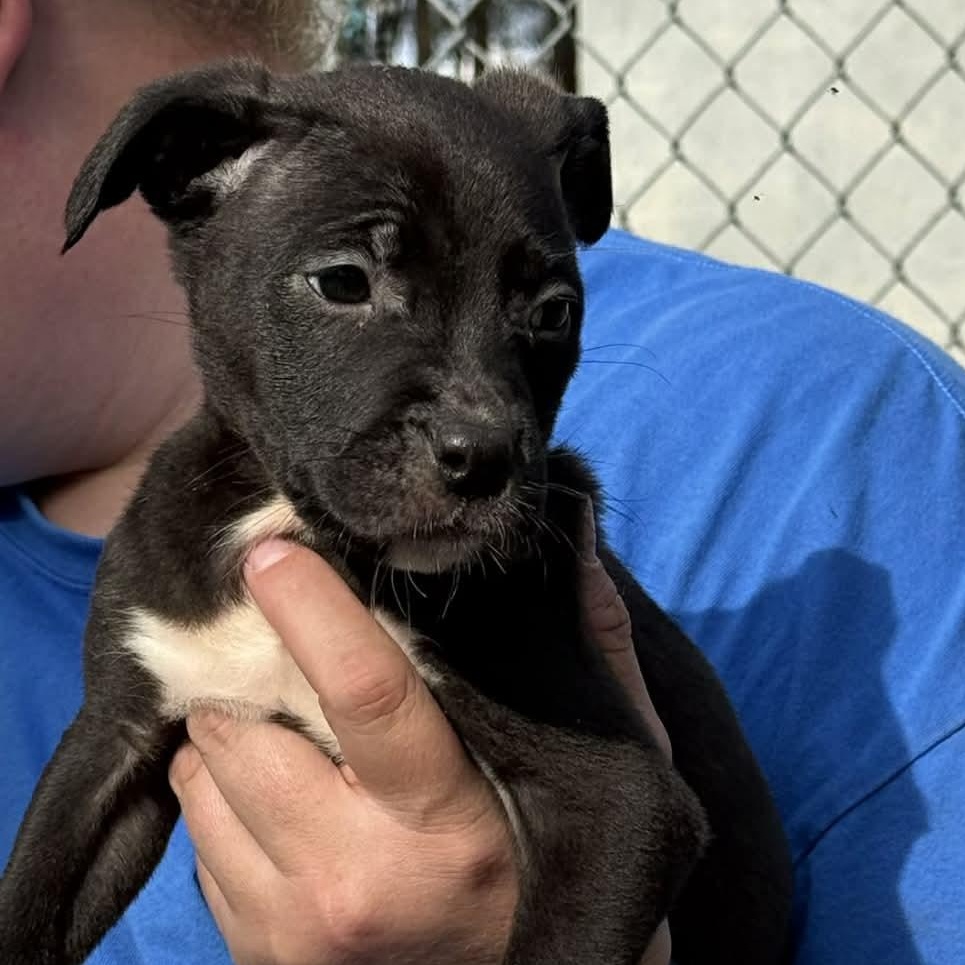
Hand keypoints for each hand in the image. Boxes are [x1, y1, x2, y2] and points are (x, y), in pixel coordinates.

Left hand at [169, 505, 671, 964]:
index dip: (312, 608)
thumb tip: (572, 541)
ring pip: (204, 777)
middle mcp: (359, 882)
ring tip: (291, 733)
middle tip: (280, 654)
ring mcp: (296, 928)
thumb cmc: (560, 861)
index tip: (273, 550)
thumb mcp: (604, 762)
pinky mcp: (259, 955)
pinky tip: (283, 799)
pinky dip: (223, 794)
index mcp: (448, 827)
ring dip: (230, 734)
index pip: (366, 691)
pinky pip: (198, 838)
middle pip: (247, 732)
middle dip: (246, 674)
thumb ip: (592, 648)